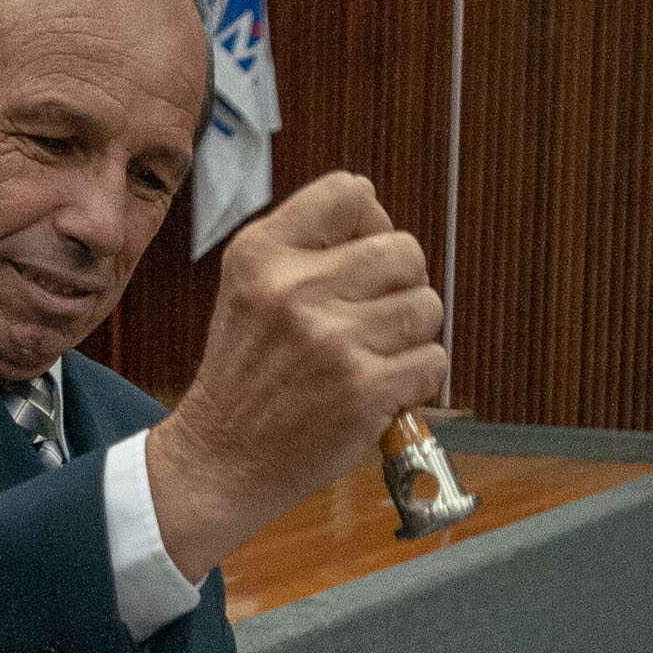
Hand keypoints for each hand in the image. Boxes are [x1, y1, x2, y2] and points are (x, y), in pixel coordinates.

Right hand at [142, 173, 446, 579]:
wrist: (219, 459)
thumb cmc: (244, 377)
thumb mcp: (248, 289)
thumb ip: (305, 248)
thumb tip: (383, 226)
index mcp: (263, 255)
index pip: (350, 193)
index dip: (371, 223)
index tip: (361, 258)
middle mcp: (294, 290)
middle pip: (404, 251)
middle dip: (402, 285)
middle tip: (375, 316)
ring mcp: (332, 341)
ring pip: (426, 307)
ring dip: (412, 335)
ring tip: (374, 356)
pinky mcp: (364, 390)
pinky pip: (432, 361)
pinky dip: (417, 380)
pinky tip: (381, 390)